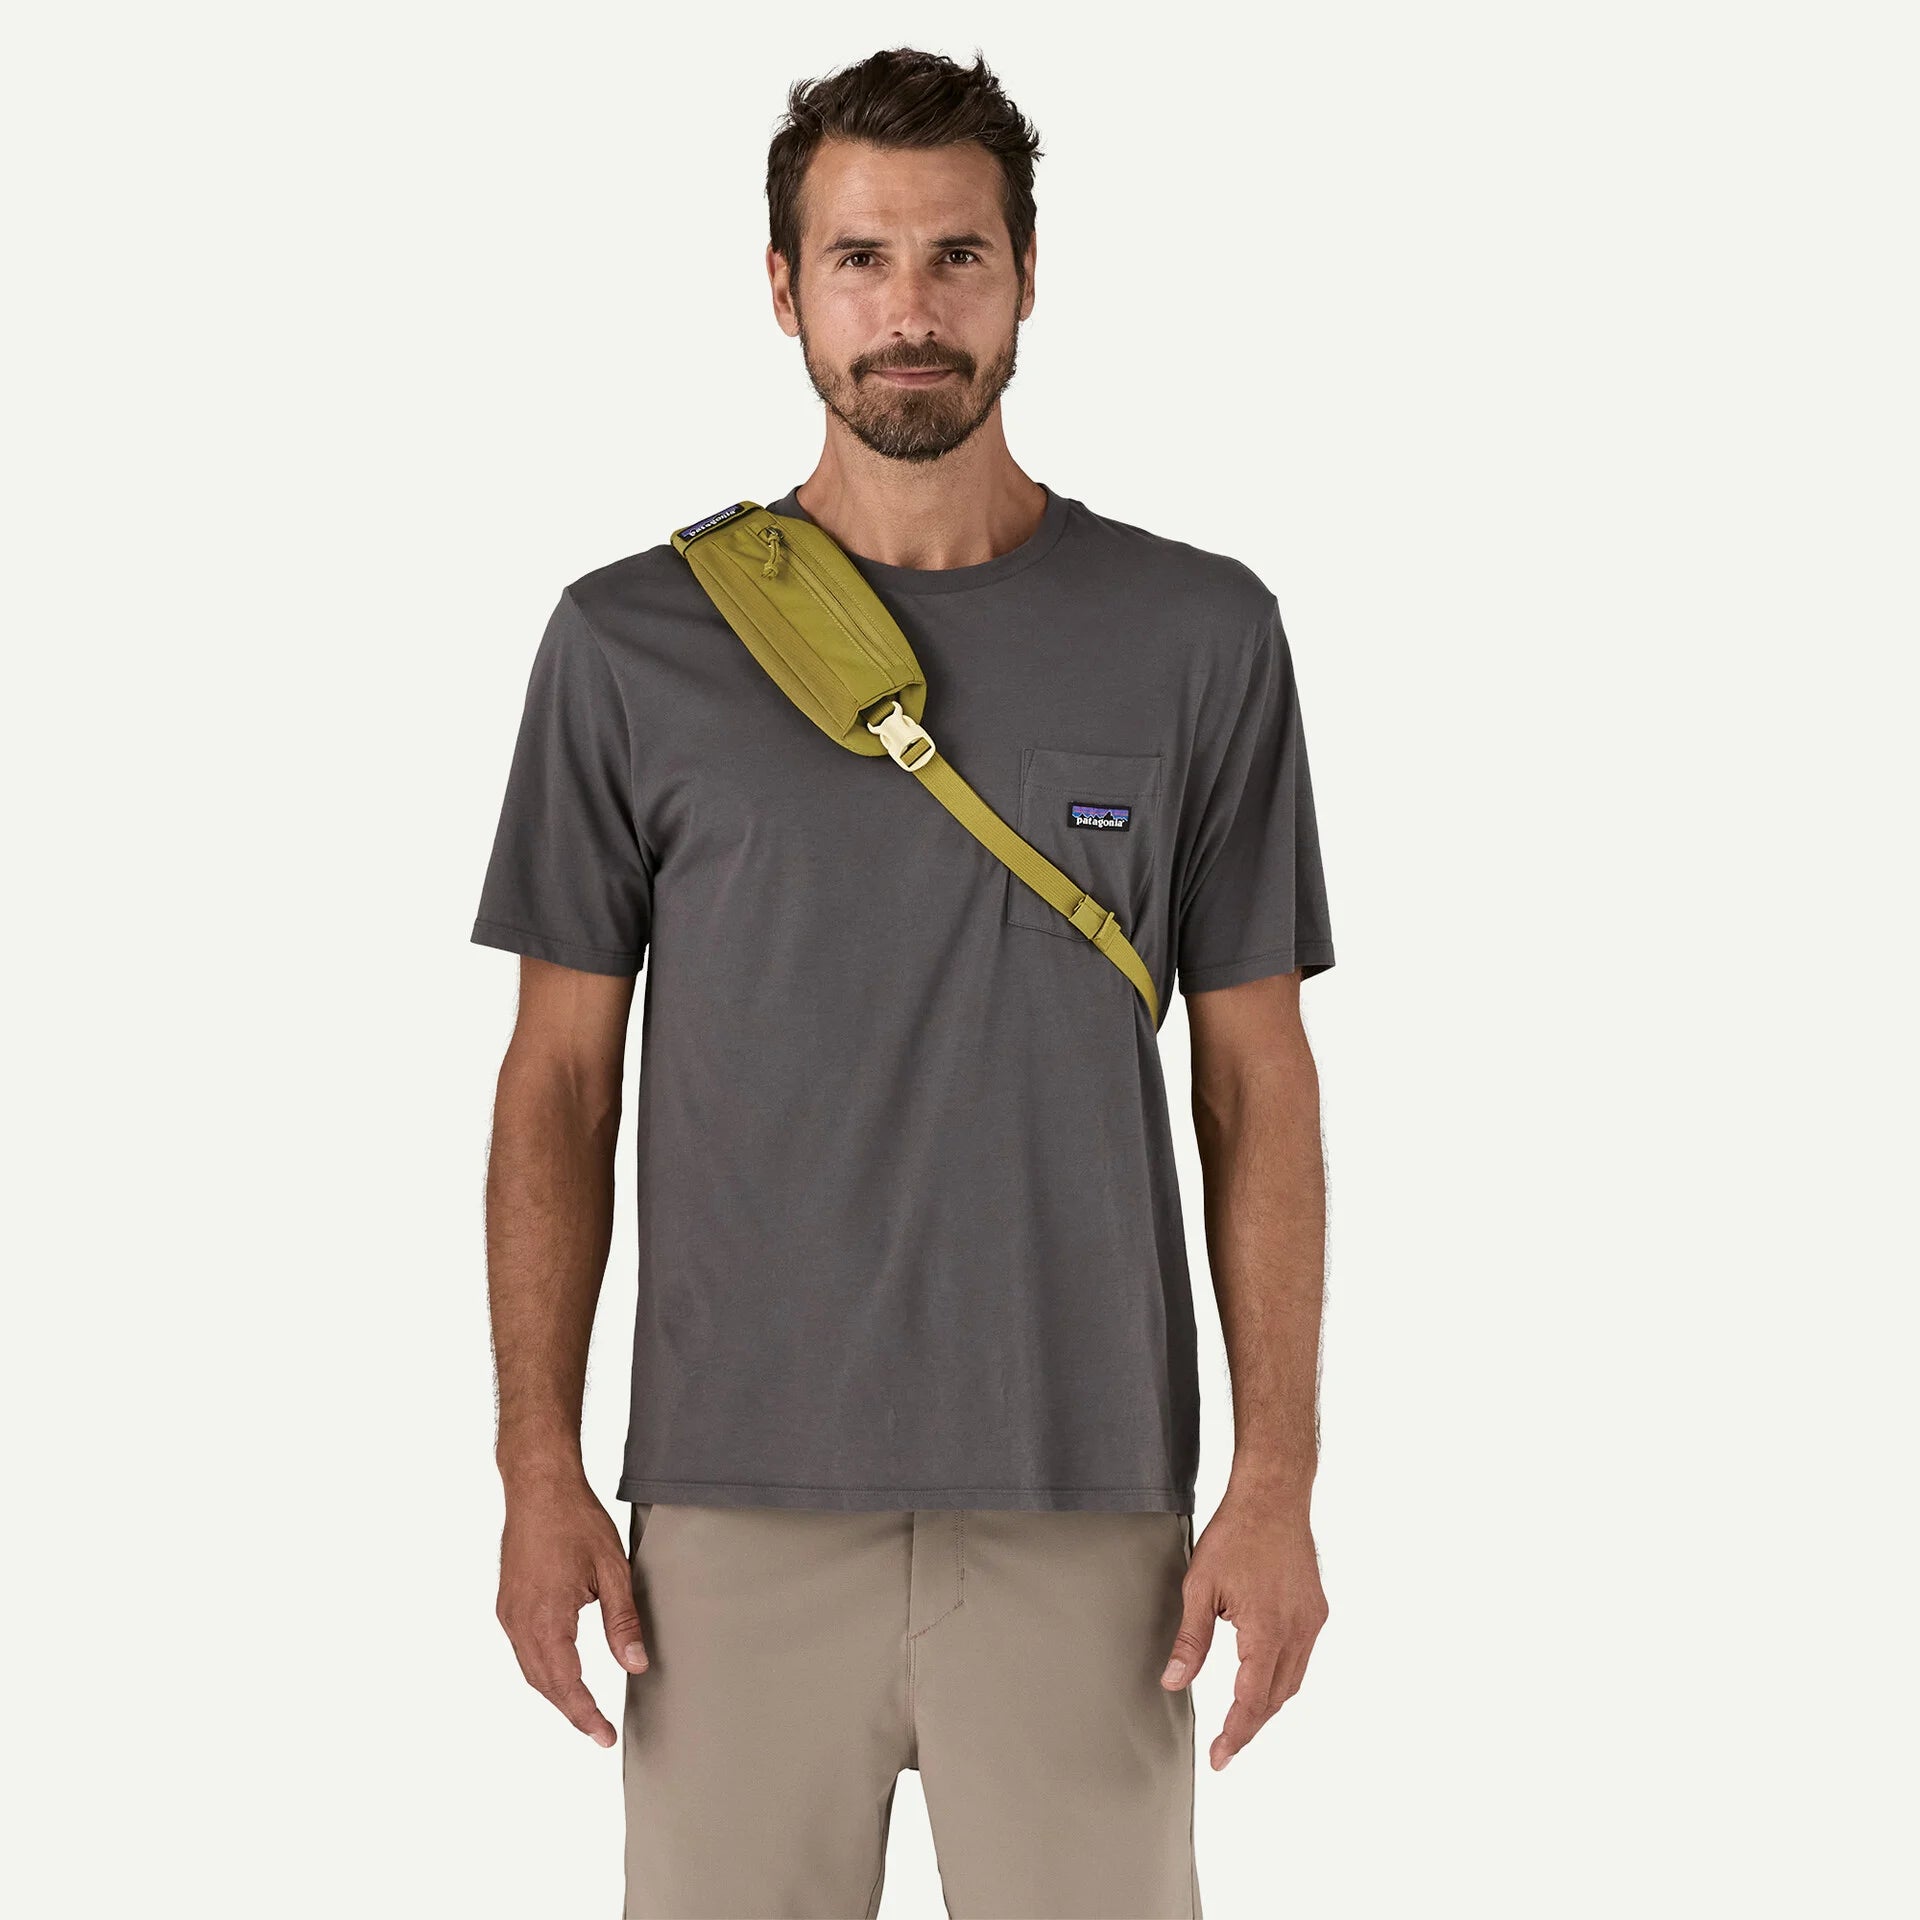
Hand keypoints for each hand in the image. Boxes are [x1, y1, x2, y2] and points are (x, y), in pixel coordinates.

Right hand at [496, 1474, 647, 1745]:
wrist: (538, 1485)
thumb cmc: (576, 1520)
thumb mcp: (612, 1569)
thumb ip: (622, 1621)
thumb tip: (635, 1664)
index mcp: (546, 1619)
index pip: (566, 1684)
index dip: (586, 1716)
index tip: (604, 1738)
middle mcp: (519, 1622)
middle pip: (544, 1684)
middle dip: (571, 1710)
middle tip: (598, 1731)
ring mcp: (508, 1612)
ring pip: (530, 1669)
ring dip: (556, 1692)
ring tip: (584, 1709)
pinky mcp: (507, 1602)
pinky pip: (523, 1649)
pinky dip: (542, 1668)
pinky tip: (561, 1669)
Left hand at [1158, 1487, 1327, 1769]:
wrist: (1273, 1496)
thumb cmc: (1235, 1534)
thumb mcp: (1200, 1587)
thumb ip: (1191, 1640)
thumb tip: (1174, 1681)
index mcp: (1267, 1631)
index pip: (1252, 1701)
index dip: (1236, 1734)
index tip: (1220, 1758)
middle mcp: (1298, 1632)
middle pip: (1276, 1698)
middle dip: (1251, 1725)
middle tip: (1226, 1746)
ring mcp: (1312, 1622)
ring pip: (1293, 1681)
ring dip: (1268, 1703)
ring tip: (1241, 1719)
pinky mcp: (1317, 1610)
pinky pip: (1302, 1657)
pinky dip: (1281, 1676)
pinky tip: (1263, 1676)